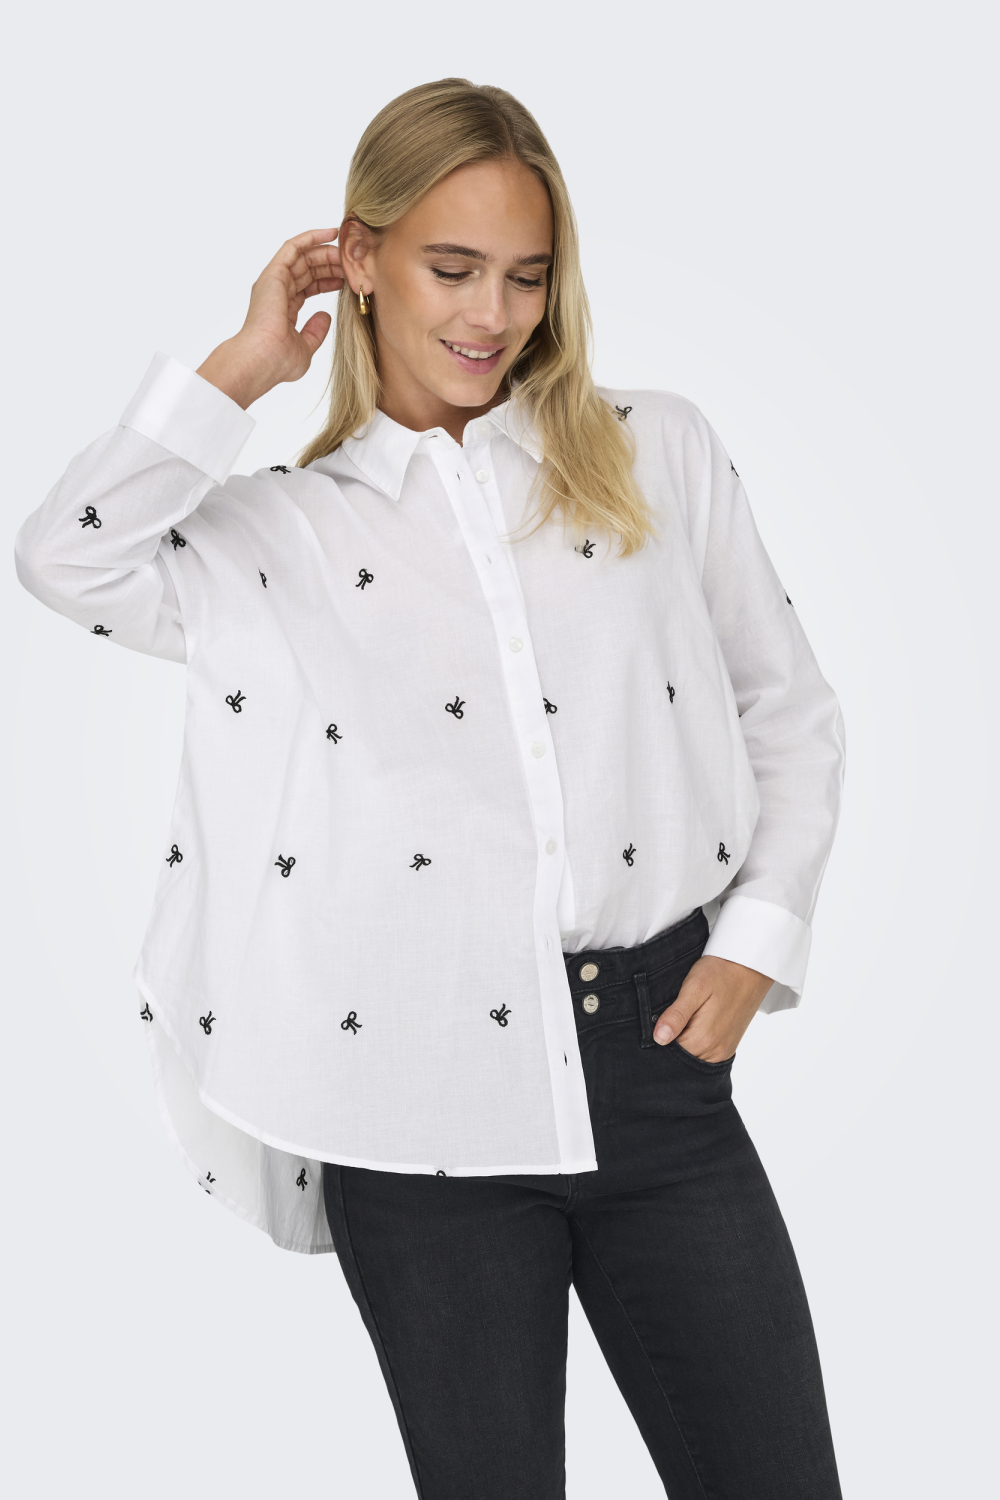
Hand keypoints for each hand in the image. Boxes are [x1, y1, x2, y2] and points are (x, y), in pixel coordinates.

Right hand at [196, 228, 344, 408]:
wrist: (262, 360)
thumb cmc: (277, 361)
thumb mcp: (305, 348)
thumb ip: (315, 332)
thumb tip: (325, 316)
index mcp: (282, 308)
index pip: (308, 286)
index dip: (328, 280)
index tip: (347, 279)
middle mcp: (276, 291)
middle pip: (307, 269)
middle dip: (330, 264)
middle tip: (351, 262)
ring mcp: (273, 281)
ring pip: (302, 257)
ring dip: (324, 251)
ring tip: (345, 249)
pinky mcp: (273, 273)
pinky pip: (293, 247)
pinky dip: (311, 238)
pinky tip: (330, 233)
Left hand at [653, 956, 772, 1061]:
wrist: (749, 966)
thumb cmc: (720, 972)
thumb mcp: (694, 988)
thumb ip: (677, 1015)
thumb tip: (659, 1038)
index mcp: (703, 1039)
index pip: (668, 1053)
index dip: (658, 1037)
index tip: (658, 1020)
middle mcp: (715, 1051)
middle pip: (680, 1058)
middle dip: (671, 1041)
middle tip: (672, 1015)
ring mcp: (723, 1050)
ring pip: (692, 1056)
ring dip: (684, 1041)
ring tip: (686, 1017)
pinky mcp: (728, 1046)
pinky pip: (705, 1054)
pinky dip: (696, 1042)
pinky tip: (696, 1023)